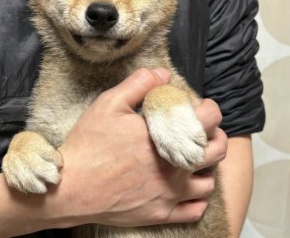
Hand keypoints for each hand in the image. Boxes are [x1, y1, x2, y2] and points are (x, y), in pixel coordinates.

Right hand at [48, 68, 226, 227]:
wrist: (72, 187)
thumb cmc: (90, 143)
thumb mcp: (110, 103)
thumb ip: (139, 84)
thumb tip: (163, 74)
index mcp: (166, 137)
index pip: (208, 119)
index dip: (210, 109)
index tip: (201, 107)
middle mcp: (175, 167)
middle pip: (217, 151)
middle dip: (215, 136)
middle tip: (200, 131)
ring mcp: (170, 194)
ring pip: (209, 182)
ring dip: (206, 167)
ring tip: (193, 157)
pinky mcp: (160, 214)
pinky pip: (194, 210)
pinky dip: (198, 198)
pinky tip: (187, 187)